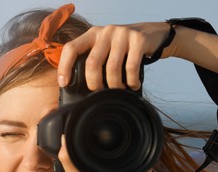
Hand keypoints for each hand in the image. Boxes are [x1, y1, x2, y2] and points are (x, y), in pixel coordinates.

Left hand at [57, 22, 174, 90]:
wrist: (153, 34)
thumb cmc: (123, 47)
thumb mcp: (104, 47)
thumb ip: (92, 58)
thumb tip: (75, 85)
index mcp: (92, 34)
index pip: (71, 48)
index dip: (64, 66)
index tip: (64, 83)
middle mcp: (105, 32)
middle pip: (91, 62)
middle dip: (93, 83)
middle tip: (98, 92)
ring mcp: (122, 34)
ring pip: (112, 67)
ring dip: (114, 85)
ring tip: (117, 90)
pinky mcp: (138, 40)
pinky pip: (131, 67)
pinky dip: (131, 81)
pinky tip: (132, 85)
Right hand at [58, 135, 150, 171]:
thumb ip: (69, 159)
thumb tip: (64, 140)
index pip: (132, 152)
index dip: (131, 139)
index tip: (125, 132)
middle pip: (141, 154)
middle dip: (135, 144)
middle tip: (126, 135)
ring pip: (146, 163)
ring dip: (139, 154)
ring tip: (130, 144)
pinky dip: (140, 165)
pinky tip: (132, 160)